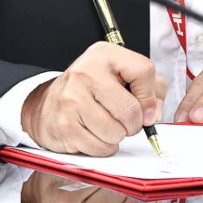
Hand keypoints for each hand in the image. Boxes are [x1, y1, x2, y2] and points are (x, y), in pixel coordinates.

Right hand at [22, 42, 165, 156]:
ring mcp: (72, 100)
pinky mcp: (65, 125)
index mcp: (104, 55)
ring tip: (109, 125)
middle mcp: (85, 73)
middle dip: (136, 123)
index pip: (144, 72)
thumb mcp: (121, 74)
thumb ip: (151, 87)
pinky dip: (104, 146)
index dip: (151, 96)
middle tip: (128, 122)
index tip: (147, 107)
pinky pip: (100, 147)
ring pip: (116, 132)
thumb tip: (154, 113)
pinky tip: (96, 134)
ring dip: (119, 136)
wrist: (48, 104)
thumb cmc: (92, 89)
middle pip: (131, 110)